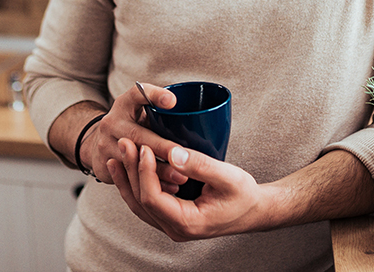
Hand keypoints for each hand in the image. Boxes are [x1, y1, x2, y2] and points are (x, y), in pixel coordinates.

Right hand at [81, 83, 187, 193]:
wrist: (98, 143)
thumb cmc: (132, 125)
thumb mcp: (141, 111)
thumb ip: (162, 113)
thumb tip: (201, 120)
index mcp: (125, 104)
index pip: (138, 93)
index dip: (154, 95)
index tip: (172, 101)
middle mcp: (112, 122)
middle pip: (139, 135)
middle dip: (162, 148)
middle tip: (184, 156)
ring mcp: (105, 145)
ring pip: (134, 160)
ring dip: (159, 171)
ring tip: (181, 178)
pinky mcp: (103, 165)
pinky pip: (129, 178)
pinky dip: (150, 185)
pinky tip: (168, 189)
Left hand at [107, 140, 268, 240]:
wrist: (254, 211)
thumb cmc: (244, 195)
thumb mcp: (228, 177)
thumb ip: (200, 165)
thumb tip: (173, 152)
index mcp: (187, 223)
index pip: (153, 199)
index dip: (144, 172)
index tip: (144, 147)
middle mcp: (175, 229)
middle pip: (141, 202)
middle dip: (130, 171)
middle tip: (124, 143)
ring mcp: (172, 225)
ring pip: (139, 204)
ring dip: (128, 178)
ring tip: (118, 154)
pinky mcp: (172, 216)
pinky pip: (147, 203)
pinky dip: (137, 183)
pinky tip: (131, 166)